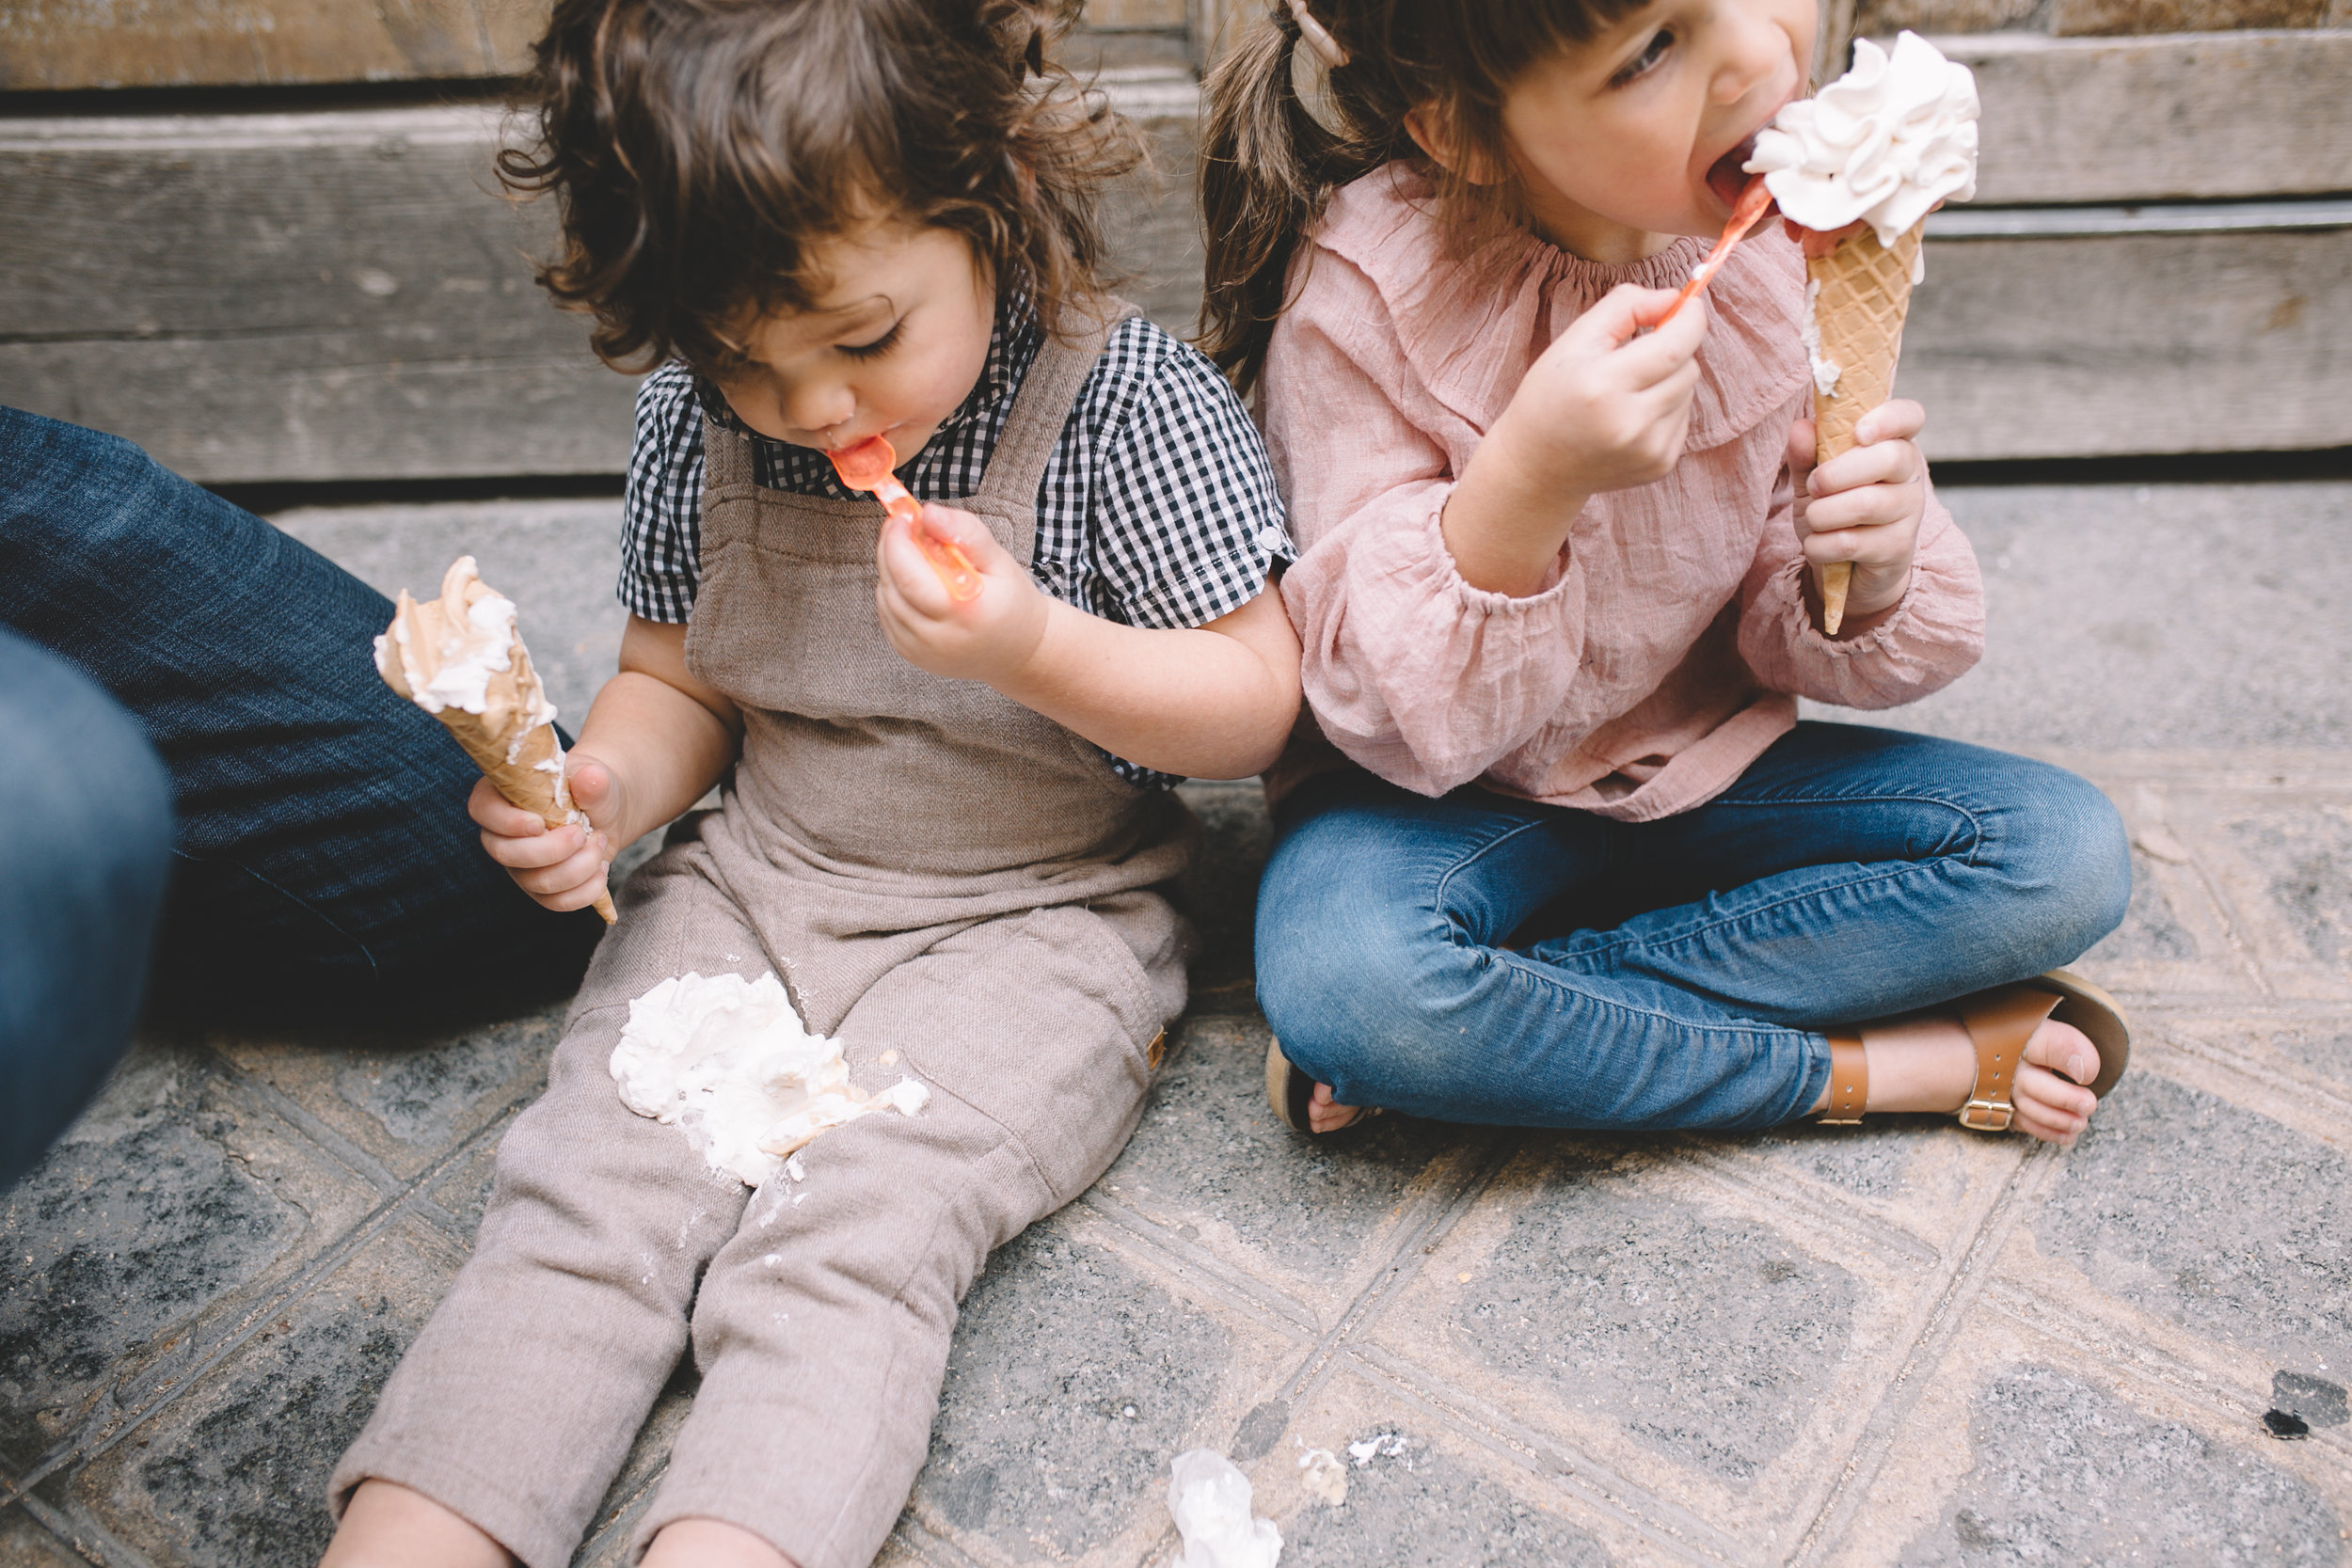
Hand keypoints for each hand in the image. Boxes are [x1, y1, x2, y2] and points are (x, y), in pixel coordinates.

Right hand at [468, 757, 619, 913]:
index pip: (483, 810)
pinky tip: (601, 868)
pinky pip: (556, 902)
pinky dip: (586, 890)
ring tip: (599, 843)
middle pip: (506, 854)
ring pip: (536, 882)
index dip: (507, 822)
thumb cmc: (591, 790)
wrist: (607, 814)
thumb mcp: (596, 779)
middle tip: (581, 834)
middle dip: (551, 850)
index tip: (540, 823)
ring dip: (578, 868)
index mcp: (502, 796)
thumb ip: (592, 779)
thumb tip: (590, 779)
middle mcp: (502, 835)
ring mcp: (519, 866)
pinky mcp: (540, 889)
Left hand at [874, 502, 1049, 684]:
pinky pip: (888, 615)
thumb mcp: (999, 561)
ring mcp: (922, 650)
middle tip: (902, 527)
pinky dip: (893, 592)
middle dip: (890, 549)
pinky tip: (914, 580)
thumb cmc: (1010, 603)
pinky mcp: (912, 654)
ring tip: (914, 553)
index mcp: (965, 611)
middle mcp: (940, 636)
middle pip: (892, 585)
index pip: (909, 575)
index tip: (903, 517)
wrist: (1018, 651)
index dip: (897, 541)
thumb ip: (965, 533)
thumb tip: (928, 514)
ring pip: (885, 599)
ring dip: (890, 569)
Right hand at [1493, 283, 1707, 496]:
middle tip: (1637, 355)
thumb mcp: (1574, 341)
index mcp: (1603, 386)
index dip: (1691, 319)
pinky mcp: (1659, 465)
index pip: (1675, 346)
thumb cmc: (1550, 396)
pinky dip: (1665, 408)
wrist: (1536, 467)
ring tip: (1628, 391)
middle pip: (1688, 367)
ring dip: (1668, 381)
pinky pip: (1683, 418)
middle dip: (1672, 350)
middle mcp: (1630, 423)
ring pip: (1688, 392)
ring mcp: (1648, 450)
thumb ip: (1624, 307)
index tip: (1689, 304)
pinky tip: (1631, 417)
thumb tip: (1674, 299)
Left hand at [1787, 398, 1928, 626]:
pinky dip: (1820, 545)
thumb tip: (1801, 427)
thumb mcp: (1814, 481)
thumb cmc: (1835, 513)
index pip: (1910, 416)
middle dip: (1838, 472)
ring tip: (1815, 518)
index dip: (1888, 418)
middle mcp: (1909, 476)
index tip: (1858, 431)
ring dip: (1823, 513)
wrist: (1848, 571)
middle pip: (1890, 458)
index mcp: (1893, 446)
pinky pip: (1850, 543)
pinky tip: (1818, 545)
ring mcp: (1908, 513)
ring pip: (1866, 504)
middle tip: (1815, 485)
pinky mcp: (1897, 548)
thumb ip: (1807, 455)